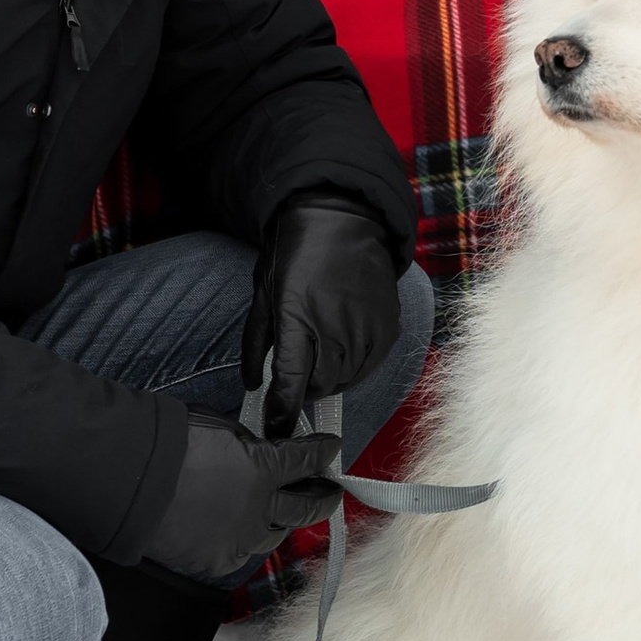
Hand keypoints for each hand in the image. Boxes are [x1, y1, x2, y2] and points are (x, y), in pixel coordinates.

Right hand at [146, 416, 342, 579]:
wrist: (132, 482)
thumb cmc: (172, 443)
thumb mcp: (223, 429)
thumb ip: (251, 446)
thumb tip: (262, 454)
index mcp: (265, 470)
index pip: (307, 461)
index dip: (323, 454)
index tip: (331, 450)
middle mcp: (260, 511)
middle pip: (306, 508)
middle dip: (323, 498)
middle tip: (332, 492)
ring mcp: (239, 541)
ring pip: (275, 535)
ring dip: (284, 521)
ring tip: (289, 514)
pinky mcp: (216, 563)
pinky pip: (241, 552)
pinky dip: (246, 540)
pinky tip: (243, 531)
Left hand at [244, 192, 403, 436]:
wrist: (343, 213)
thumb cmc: (296, 249)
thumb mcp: (264, 291)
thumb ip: (255, 342)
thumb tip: (252, 383)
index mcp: (296, 316)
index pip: (289, 383)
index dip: (280, 413)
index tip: (275, 427)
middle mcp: (333, 324)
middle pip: (319, 385)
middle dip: (304, 390)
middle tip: (297, 377)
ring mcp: (365, 324)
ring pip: (346, 378)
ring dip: (330, 379)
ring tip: (320, 358)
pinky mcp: (388, 322)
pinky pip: (371, 363)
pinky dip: (355, 366)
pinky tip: (344, 349)